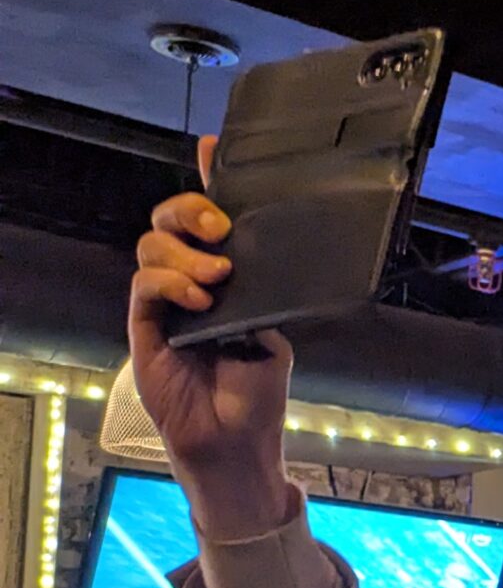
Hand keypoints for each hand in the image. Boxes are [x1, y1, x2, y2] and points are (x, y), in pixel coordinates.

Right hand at [129, 135, 296, 539]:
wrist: (235, 441)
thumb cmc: (256, 394)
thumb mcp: (273, 337)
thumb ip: (266, 298)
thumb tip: (262, 265)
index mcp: (225, 279)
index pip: (210, 223)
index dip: (210, 182)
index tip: (213, 146)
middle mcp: (190, 283)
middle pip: (169, 222)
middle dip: (191, 210)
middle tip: (219, 228)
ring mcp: (164, 302)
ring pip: (152, 247)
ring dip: (185, 254)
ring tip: (217, 279)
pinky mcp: (145, 326)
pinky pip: (144, 285)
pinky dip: (170, 282)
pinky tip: (198, 299)